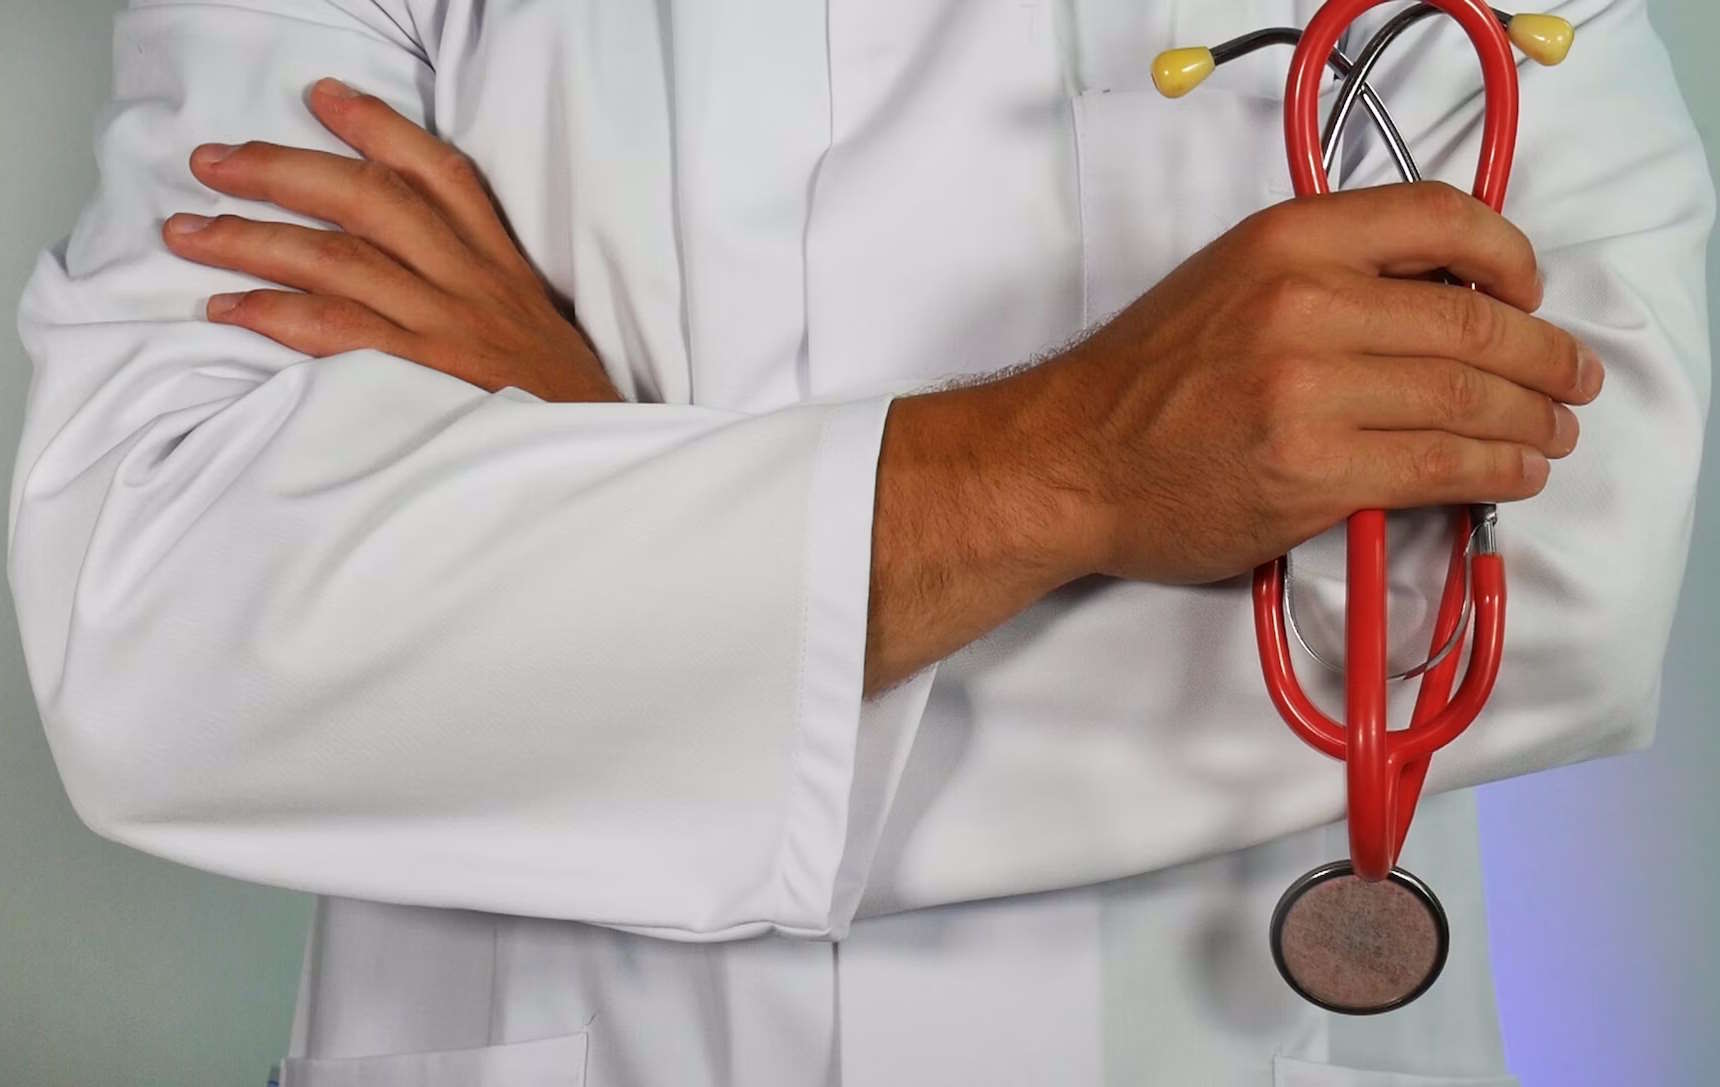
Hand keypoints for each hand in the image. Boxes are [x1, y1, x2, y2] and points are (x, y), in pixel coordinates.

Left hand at [162, 76, 620, 403]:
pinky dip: (274, 315)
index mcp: (500, 265)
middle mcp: (471, 284)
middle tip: (212, 162)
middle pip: (368, 200)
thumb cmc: (558, 403)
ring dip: (251, 239)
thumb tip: (404, 260)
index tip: (322, 97)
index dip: (377, 127)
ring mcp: (445, 329)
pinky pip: (336, 333)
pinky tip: (228, 308)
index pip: (439, 174)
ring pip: (337, 259)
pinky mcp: (423, 379)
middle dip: (281, 170)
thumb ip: (480, 287)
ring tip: (187, 231)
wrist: (593, 459)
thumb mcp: (535, 325)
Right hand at [1033, 180, 1604, 585]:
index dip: (1509, 255)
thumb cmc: (1144, 380)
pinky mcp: (1314, 472)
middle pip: (1473, 320)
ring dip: (1532, 420)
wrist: (1069, 459)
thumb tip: (1442, 298)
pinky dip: (1497, 470)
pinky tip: (1515, 473)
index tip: (1529, 291)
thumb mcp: (1229, 280)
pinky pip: (1441, 466)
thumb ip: (1325, 273)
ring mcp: (1310, 391)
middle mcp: (1304, 303)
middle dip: (1545, 356)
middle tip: (1571, 379)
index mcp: (1286, 240)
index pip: (1440, 216)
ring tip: (1553, 432)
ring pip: (1468, 397)